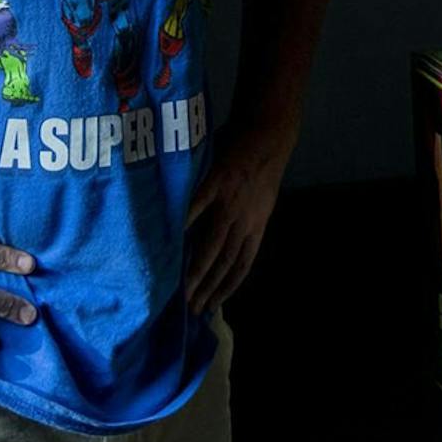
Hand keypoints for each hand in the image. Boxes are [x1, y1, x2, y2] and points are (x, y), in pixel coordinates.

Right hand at [183, 122, 292, 312]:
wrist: (270, 133)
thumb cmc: (261, 166)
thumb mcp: (260, 201)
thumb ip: (242, 222)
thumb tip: (220, 244)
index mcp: (257, 226)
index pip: (243, 265)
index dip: (227, 288)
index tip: (211, 306)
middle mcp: (245, 220)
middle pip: (225, 262)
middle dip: (208, 287)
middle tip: (190, 308)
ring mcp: (231, 202)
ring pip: (212, 244)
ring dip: (197, 270)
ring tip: (182, 290)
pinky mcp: (218, 181)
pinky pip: (198, 206)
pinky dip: (185, 223)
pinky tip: (171, 240)